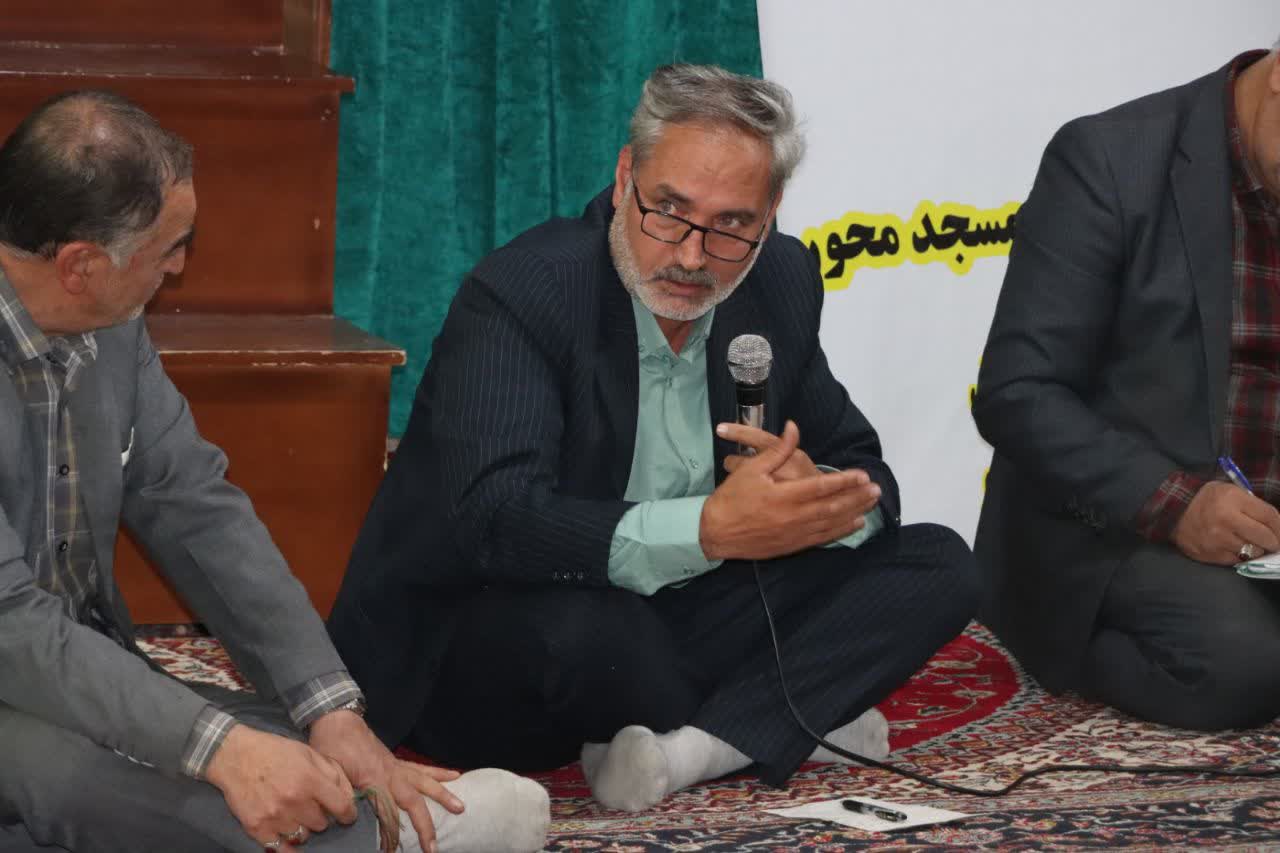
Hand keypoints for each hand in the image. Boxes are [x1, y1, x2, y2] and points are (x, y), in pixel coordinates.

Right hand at [205, 724, 356, 850]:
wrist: (235, 756)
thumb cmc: (275, 751)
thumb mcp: (309, 753)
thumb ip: (333, 774)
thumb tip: (350, 797)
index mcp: (310, 780)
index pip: (342, 808)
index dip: (348, 814)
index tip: (346, 815)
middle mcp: (294, 801)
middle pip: (321, 824)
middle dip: (320, 816)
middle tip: (310, 806)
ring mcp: (275, 817)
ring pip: (302, 836)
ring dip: (302, 827)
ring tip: (293, 813)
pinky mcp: (257, 828)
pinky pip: (280, 848)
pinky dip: (285, 842)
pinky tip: (284, 830)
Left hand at [309, 710, 462, 850]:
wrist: (337, 720)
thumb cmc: (331, 747)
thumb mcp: (331, 773)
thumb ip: (344, 793)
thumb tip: (350, 816)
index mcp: (374, 780)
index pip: (388, 814)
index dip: (392, 835)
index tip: (393, 852)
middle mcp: (391, 774)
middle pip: (414, 802)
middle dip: (425, 824)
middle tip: (433, 847)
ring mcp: (396, 767)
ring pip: (425, 783)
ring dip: (443, 796)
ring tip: (460, 807)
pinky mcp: (396, 762)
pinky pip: (421, 769)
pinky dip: (438, 773)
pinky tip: (455, 775)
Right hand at [700, 420, 880, 560]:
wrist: (715, 533)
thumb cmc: (732, 498)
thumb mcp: (751, 469)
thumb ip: (777, 449)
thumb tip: (794, 428)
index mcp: (784, 496)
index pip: (822, 486)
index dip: (844, 480)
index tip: (862, 474)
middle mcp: (794, 516)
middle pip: (833, 506)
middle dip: (856, 497)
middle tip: (876, 489)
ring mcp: (795, 533)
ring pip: (831, 523)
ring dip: (854, 513)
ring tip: (871, 504)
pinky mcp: (792, 545)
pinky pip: (822, 538)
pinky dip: (841, 531)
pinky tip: (854, 524)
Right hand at [1170, 481, 1279, 564]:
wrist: (1173, 511)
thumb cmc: (1208, 499)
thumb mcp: (1231, 492)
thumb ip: (1253, 505)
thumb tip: (1278, 527)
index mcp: (1232, 499)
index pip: (1270, 516)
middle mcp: (1225, 519)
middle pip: (1266, 537)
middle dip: (1273, 541)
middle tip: (1271, 542)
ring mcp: (1217, 539)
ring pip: (1253, 551)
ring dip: (1255, 549)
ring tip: (1248, 542)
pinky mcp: (1210, 554)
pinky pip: (1236, 560)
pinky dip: (1239, 555)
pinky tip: (1233, 547)